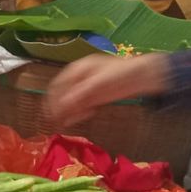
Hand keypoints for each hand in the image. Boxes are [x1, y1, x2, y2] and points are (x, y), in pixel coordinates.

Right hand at [47, 53, 170, 127]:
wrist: (141, 76)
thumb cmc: (120, 73)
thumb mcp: (99, 82)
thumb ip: (81, 93)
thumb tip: (62, 105)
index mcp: (77, 69)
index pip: (58, 84)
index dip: (52, 98)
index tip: (49, 112)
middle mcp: (79, 78)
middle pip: (62, 93)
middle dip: (58, 107)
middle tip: (56, 121)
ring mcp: (87, 88)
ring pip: (71, 101)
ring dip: (68, 112)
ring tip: (68, 122)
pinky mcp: (95, 96)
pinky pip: (82, 106)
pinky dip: (79, 113)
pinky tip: (80, 118)